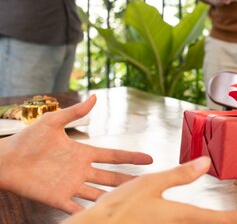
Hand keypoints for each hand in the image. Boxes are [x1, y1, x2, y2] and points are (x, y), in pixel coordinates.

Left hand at [0, 95, 152, 213]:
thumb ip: (75, 112)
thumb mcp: (52, 122)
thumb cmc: (26, 139)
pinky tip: (102, 216)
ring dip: (114, 196)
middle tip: (147, 183)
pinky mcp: (58, 198)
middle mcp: (80, 170)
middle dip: (129, 180)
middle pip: (111, 176)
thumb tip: (95, 97)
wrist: (5, 160)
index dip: (131, 157)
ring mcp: (71, 185)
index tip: (149, 158)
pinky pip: (77, 207)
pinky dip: (89, 213)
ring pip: (99, 193)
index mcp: (82, 153)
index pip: (113, 155)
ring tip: (130, 201)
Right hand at [63, 157, 236, 223]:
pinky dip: (193, 223)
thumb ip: (180, 175)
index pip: (215, 219)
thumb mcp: (151, 184)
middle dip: (226, 223)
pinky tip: (190, 219)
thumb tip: (205, 163)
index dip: (236, 219)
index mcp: (179, 215)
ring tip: (222, 219)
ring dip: (211, 223)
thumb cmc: (118, 209)